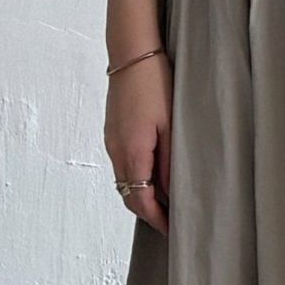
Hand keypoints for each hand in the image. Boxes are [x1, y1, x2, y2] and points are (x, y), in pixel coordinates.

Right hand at [103, 52, 173, 235]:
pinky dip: (136, 179)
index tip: (173, 231)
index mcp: (132, 152)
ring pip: (125, 182)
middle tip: (172, 222)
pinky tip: (154, 176)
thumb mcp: (171, 126)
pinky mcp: (112, 133)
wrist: (131, 53)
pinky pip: (123, 166)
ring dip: (142, 196)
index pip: (142, 200)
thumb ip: (170, 163)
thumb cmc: (155, 83)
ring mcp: (111, 141)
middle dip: (149, 213)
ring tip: (166, 203)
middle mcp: (116, 150)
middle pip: (129, 196)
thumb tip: (172, 194)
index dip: (158, 220)